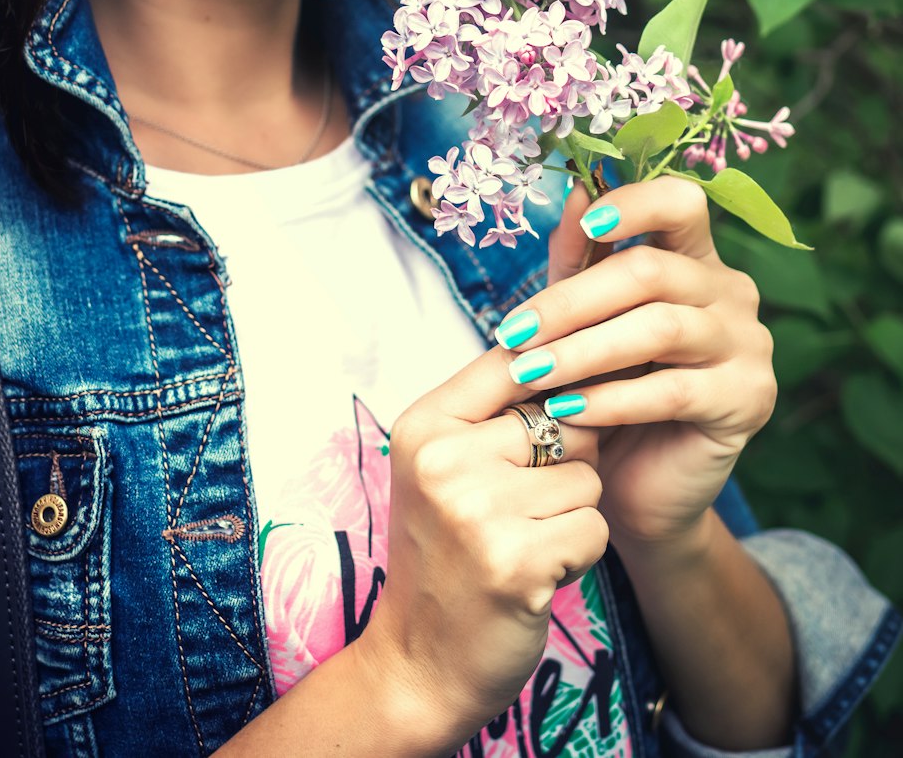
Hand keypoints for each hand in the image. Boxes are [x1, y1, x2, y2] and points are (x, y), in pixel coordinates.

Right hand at [359, 346, 607, 751]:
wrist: (418, 663)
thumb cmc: (446, 553)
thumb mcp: (446, 467)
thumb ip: (496, 410)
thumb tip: (579, 350)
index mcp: (424, 425)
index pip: (514, 360)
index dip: (558, 375)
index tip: (573, 399)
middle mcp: (444, 460)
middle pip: (564, 420)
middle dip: (568, 462)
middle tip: (525, 506)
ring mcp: (477, 511)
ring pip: (587, 477)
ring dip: (574, 513)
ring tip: (527, 541)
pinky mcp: (516, 562)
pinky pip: (594, 527)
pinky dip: (580, 553)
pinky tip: (537, 574)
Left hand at [511, 175, 775, 548]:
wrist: (634, 486)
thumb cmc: (605, 387)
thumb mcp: (582, 317)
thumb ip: (578, 258)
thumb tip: (574, 190)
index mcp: (695, 257)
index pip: (681, 201)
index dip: (635, 203)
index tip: (586, 223)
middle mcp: (731, 291)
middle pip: (650, 272)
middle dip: (570, 303)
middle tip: (512, 334)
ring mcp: (748, 344)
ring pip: (659, 329)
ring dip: (582, 351)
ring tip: (529, 374)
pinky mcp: (749, 399)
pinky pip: (673, 391)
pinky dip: (611, 399)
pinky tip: (567, 410)